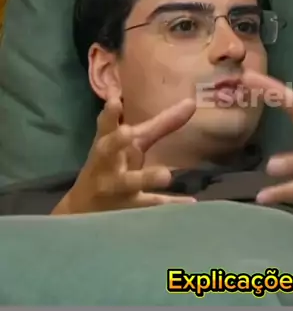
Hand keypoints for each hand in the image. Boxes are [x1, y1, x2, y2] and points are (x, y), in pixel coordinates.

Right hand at [52, 97, 197, 214]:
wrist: (84, 210)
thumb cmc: (114, 166)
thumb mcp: (133, 144)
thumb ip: (161, 124)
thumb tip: (190, 102)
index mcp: (107, 145)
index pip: (105, 126)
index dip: (109, 114)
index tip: (114, 100)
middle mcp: (107, 165)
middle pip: (107, 151)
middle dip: (115, 141)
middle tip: (126, 132)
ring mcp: (116, 189)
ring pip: (128, 182)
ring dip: (145, 177)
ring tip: (166, 175)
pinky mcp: (128, 209)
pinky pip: (151, 205)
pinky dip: (170, 204)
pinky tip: (190, 202)